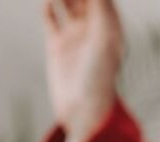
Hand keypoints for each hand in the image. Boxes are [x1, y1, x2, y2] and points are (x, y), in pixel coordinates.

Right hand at [43, 0, 123, 141]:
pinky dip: (49, 8)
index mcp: (111, 27)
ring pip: (68, 3)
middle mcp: (94, 30)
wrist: (82, 111)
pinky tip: (48, 2)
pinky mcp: (58, 46)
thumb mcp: (104, 41)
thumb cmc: (100, 79)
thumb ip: (101, 11)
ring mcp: (75, 37)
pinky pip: (52, 19)